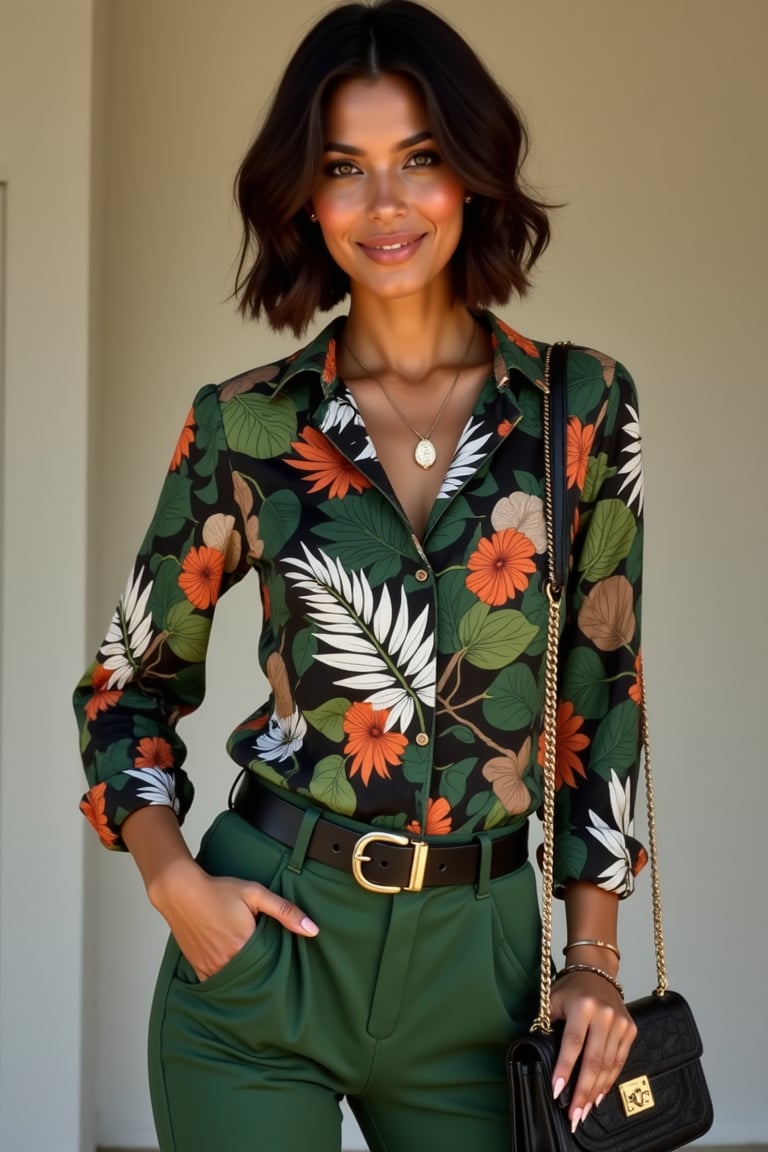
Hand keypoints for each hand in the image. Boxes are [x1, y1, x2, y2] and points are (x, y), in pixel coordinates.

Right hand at [148, 856, 318, 981]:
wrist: (181, 891)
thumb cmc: (219, 890)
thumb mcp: (255, 894)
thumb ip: (285, 911)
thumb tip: (313, 930)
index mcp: (244, 946)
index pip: (270, 967)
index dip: (280, 967)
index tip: (288, 968)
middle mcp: (226, 962)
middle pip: (253, 978)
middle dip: (264, 977)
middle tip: (276, 976)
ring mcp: (210, 967)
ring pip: (235, 983)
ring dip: (246, 981)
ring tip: (258, 978)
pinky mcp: (198, 968)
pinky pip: (216, 984)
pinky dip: (227, 982)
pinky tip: (236, 977)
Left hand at [549, 969, 636, 1131]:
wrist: (596, 971)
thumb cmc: (571, 988)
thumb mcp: (553, 1000)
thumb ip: (547, 1025)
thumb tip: (539, 1056)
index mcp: (583, 1006)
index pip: (573, 1043)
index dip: (565, 1068)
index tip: (557, 1091)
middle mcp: (605, 1014)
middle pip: (594, 1060)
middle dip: (583, 1091)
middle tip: (574, 1115)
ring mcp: (620, 1023)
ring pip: (608, 1065)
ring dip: (595, 1091)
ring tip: (584, 1111)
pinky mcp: (630, 1029)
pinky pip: (620, 1061)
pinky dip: (609, 1081)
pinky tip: (598, 1095)